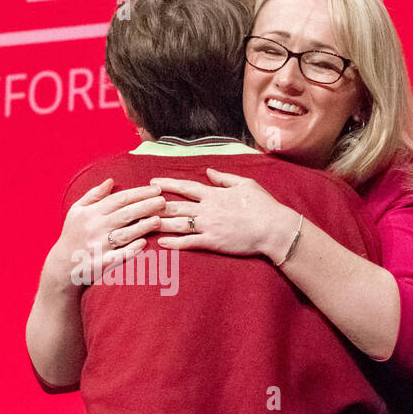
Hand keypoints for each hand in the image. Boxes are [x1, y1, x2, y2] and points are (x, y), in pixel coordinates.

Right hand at [45, 178, 164, 286]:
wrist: (61, 264)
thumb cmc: (72, 234)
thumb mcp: (77, 210)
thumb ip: (94, 195)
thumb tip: (111, 181)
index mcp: (91, 213)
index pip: (119, 199)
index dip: (139, 193)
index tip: (155, 189)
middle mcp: (95, 228)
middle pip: (125, 214)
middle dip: (146, 206)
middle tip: (163, 201)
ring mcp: (99, 246)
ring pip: (125, 234)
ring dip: (143, 226)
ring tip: (159, 219)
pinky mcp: (101, 263)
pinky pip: (120, 255)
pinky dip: (132, 249)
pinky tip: (144, 243)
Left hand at [151, 168, 297, 258]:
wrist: (273, 228)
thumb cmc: (263, 206)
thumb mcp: (245, 184)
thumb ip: (224, 178)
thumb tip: (209, 171)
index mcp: (214, 194)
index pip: (185, 187)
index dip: (167, 184)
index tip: (152, 182)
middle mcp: (207, 209)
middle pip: (175, 206)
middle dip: (155, 205)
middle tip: (139, 205)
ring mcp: (208, 226)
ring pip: (177, 224)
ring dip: (159, 223)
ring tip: (142, 223)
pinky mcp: (212, 242)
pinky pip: (188, 242)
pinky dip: (173, 243)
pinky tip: (160, 242)